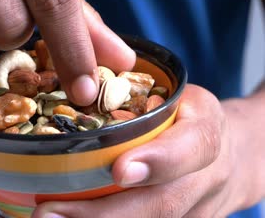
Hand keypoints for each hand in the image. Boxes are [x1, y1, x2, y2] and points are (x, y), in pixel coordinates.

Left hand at [32, 85, 263, 217]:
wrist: (231, 157)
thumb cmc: (187, 118)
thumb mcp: (176, 94)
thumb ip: (135, 88)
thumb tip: (74, 76)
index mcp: (205, 131)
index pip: (194, 146)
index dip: (159, 161)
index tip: (120, 170)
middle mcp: (205, 178)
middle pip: (163, 204)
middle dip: (104, 214)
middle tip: (49, 213)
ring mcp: (195, 210)